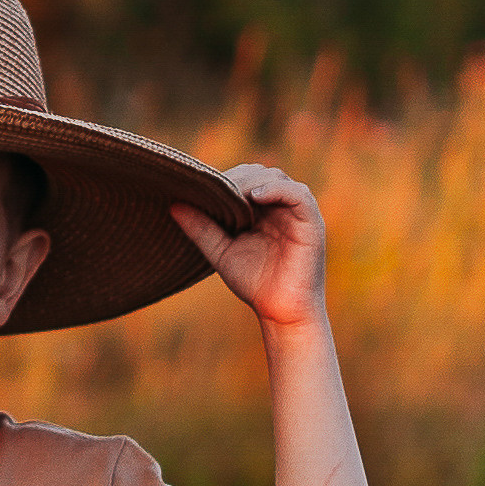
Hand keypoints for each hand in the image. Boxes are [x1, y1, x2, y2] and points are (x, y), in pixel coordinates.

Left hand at [171, 163, 326, 332]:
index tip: (199, 185)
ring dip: (250, 181)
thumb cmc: (255, 284)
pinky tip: (254, 196)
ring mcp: (297, 212)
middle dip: (234, 178)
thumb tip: (173, 205)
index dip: (224, 179)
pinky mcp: (311, 221)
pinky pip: (297, 194)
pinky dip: (276, 189)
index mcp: (261, 210)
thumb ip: (201, 229)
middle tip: (212, 188)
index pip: (243, 179)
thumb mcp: (221, 252)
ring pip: (275, 177)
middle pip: (258, 173)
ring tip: (230, 194)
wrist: (280, 312)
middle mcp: (280, 206)